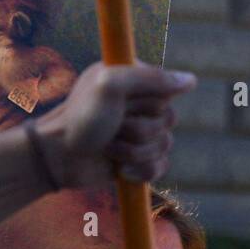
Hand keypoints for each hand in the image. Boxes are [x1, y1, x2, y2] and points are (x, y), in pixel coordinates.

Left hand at [36, 63, 195, 189]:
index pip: (168, 91)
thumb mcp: (110, 85)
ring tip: (109, 147)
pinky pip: (160, 167)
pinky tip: (119, 169)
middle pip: (169, 120)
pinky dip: (140, 171)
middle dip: (140, 129)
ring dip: (134, 151)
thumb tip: (191, 81)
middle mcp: (139, 104)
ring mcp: (139, 133)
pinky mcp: (138, 160)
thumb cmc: (80, 118)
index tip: (125, 104)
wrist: (57, 158)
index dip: (150, 102)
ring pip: (165, 145)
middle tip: (112, 127)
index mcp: (135, 81)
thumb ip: (151, 77)